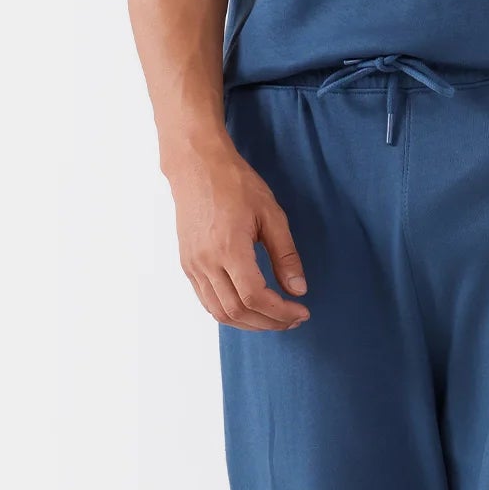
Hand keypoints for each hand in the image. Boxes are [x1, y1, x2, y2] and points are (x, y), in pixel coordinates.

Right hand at [166, 134, 310, 330]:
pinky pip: (207, 301)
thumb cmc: (235, 184)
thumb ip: (285, 254)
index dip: (281, 312)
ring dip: (250, 323)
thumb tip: (298, 289)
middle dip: (269, 322)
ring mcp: (193, 265)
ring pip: (219, 312)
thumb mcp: (271, 214)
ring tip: (275, 318)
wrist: (196, 166)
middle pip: (237, 311)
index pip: (255, 297)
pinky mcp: (187, 264)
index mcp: (229, 248)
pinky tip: (250, 308)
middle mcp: (206, 262)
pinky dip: (230, 313)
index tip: (301, 311)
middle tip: (293, 319)